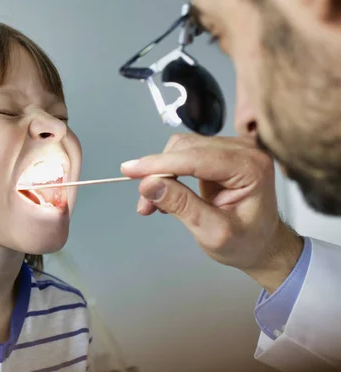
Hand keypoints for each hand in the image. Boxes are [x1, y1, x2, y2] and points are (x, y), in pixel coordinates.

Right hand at [120, 134, 302, 292]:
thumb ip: (182, 206)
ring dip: (160, 173)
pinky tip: (165, 194)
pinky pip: (184, 154)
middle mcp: (245, 150)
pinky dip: (168, 172)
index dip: (159, 164)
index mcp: (251, 168)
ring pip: (181, 148)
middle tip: (145, 202)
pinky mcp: (220, 152)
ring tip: (153, 202)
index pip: (196, 158)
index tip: (130, 170)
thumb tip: (149, 184)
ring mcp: (232, 149)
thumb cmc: (247, 242)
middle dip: (158, 172)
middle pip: (186, 147)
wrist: (262, 244)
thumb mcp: (213, 232)